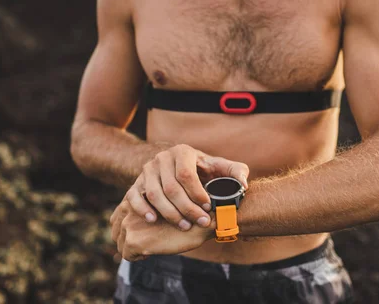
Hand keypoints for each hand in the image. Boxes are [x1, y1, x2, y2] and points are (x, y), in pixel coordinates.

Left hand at [110, 199, 214, 260]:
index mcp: (134, 198)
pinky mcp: (133, 239)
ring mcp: (128, 224)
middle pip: (116, 233)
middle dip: (129, 241)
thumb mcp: (162, 207)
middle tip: (148, 243)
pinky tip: (153, 251)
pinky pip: (128, 256)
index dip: (126, 230)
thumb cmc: (186, 214)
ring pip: (121, 245)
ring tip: (152, 246)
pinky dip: (139, 257)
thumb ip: (146, 212)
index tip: (140, 235)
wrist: (200, 221)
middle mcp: (128, 209)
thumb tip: (130, 228)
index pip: (116, 218)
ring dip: (135, 249)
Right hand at [125, 144, 248, 230]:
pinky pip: (135, 197)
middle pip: (171, 187)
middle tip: (201, 222)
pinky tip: (154, 220)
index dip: (197, 193)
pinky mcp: (136, 184)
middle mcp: (161, 158)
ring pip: (155, 194)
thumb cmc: (203, 169)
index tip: (208, 207)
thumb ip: (236, 172)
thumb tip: (243, 185)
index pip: (186, 175)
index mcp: (182, 152)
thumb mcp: (220, 166)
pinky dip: (143, 209)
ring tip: (185, 226)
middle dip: (187, 208)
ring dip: (170, 213)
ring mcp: (147, 171)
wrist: (176, 168)